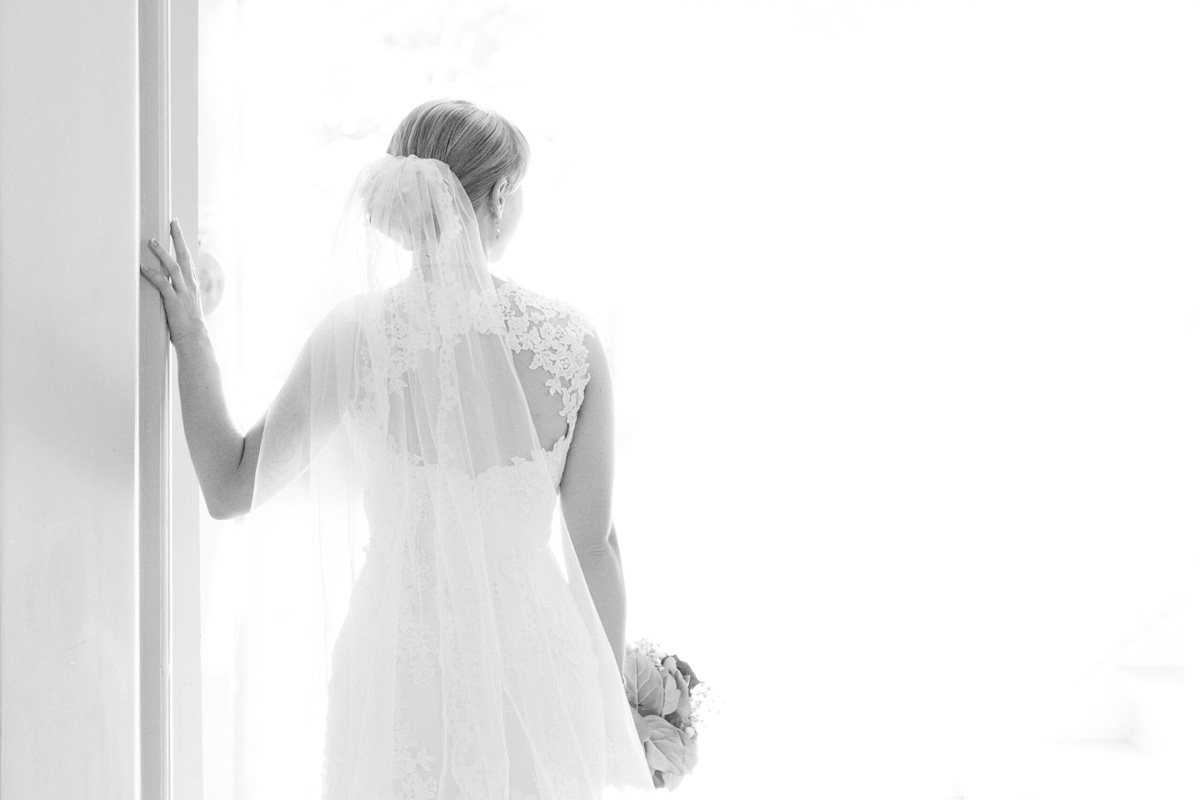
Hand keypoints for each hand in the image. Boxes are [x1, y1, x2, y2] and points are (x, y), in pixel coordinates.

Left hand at [141, 218, 205, 342]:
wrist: (195, 338)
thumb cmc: (188, 325)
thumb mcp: (186, 304)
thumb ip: (178, 292)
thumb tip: (168, 285)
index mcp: (193, 285)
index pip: (189, 259)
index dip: (183, 243)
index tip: (177, 228)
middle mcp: (190, 285)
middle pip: (184, 256)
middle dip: (178, 238)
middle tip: (173, 222)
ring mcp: (183, 292)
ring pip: (174, 266)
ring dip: (162, 253)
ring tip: (152, 241)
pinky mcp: (174, 301)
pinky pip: (163, 284)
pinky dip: (153, 274)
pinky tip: (143, 267)